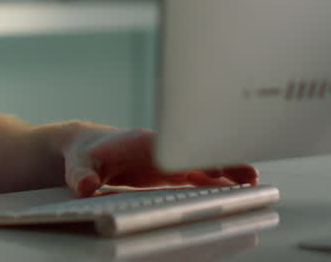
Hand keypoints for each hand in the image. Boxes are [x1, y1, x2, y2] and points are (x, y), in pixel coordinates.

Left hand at [62, 126, 257, 196]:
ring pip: (202, 163)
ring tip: (253, 182)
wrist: (84, 148)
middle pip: (194, 153)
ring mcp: (167, 159)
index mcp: (140, 142)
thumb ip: (81, 175)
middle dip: (220, 161)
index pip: (172, 146)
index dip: (192, 155)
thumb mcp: (77, 164)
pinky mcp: (170, 171)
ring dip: (227, 171)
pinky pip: (198, 175)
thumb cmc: (83, 154)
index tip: (213, 165)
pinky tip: (236, 189)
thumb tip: (87, 187)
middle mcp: (159, 148)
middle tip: (248, 175)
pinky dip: (218, 180)